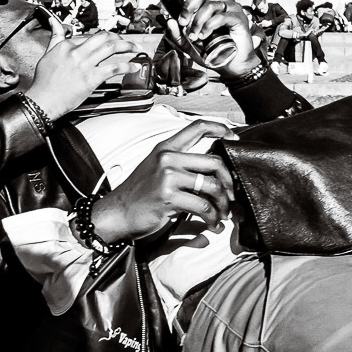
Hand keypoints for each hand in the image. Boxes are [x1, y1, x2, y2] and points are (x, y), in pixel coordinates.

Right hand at [25, 28, 139, 119]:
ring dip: (127, 46)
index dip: (102, 38)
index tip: (109, 41)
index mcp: (66, 45)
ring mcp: (85, 64)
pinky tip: (133, 67)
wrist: (43, 100)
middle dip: (118, 37)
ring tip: (136, 48)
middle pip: (103, 37)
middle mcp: (77, 52)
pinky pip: (114, 68)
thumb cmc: (44, 82)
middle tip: (127, 41)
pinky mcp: (91, 78)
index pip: (88, 36)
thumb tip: (54, 23)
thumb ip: (55, 37)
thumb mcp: (47, 54)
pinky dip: (126, 66)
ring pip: (111, 48)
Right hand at [90, 120, 237, 243]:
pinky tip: (213, 224)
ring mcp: (168, 177)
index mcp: (166, 148)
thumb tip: (213, 171)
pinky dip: (212, 218)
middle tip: (231, 195)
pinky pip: (203, 207)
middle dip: (229, 181)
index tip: (233, 138)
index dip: (220, 129)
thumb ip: (181, 165)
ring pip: (212, 186)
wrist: (117, 213)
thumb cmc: (139, 195)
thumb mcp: (157, 170)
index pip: (197, 127)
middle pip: (214, 162)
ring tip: (222, 214)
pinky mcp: (169, 197)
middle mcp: (168, 158)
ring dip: (222, 204)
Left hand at [174, 0, 262, 77]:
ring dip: (197, 21)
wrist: (232, 65)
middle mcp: (222, 2)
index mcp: (212, 2)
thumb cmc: (214, 52)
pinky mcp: (239, 19)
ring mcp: (232, 9)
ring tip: (194, 36)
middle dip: (188, 6)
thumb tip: (169, 21)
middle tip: (182, 22)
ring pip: (210, 5)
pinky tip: (204, 36)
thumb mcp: (190, 45)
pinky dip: (209, 26)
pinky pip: (221, 17)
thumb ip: (178, 35)